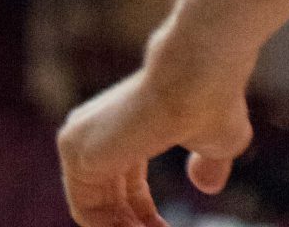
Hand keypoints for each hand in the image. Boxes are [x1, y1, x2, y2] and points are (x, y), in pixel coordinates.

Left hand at [58, 48, 253, 226]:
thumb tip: (204, 185)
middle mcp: (90, 135)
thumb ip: (205, 165)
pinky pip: (88, 216)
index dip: (145, 222)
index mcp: (118, 130)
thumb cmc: (211, 102)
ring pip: (94, 216)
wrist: (199, 75)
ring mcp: (78, 142)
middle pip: (105, 207)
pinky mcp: (76, 153)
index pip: (119, 191)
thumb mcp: (213, 144)